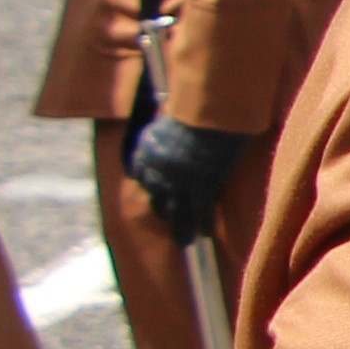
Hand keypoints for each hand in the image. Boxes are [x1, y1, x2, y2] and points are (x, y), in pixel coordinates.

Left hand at [124, 114, 249, 237]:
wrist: (209, 113)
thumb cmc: (194, 108)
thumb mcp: (169, 117)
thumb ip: (166, 129)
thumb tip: (172, 131)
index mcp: (146, 150)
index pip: (140, 174)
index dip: (149, 184)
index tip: (155, 190)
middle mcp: (158, 171)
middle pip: (156, 197)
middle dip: (162, 210)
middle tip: (168, 219)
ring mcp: (178, 183)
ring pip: (176, 213)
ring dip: (180, 229)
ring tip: (185, 241)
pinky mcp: (201, 188)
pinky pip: (201, 213)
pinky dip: (203, 225)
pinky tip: (205, 235)